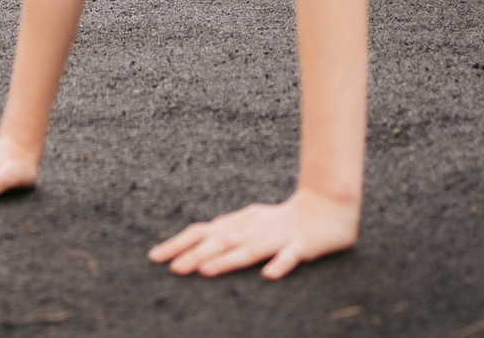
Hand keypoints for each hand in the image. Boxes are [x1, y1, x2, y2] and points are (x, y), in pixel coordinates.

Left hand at [148, 188, 358, 279]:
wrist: (328, 206)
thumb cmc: (282, 220)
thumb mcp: (249, 224)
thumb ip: (224, 234)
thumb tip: (191, 249)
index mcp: (239, 223)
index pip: (203, 232)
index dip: (179, 243)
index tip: (155, 257)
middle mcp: (253, 228)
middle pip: (221, 241)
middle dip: (196, 254)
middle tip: (174, 269)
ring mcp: (277, 236)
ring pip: (250, 249)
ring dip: (228, 260)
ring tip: (207, 271)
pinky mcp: (302, 245)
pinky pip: (290, 256)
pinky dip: (279, 264)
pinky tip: (268, 276)